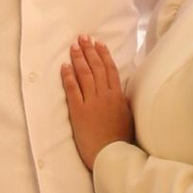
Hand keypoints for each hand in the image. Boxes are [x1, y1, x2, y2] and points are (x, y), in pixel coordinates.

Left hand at [59, 32, 135, 169]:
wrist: (110, 155)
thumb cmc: (120, 140)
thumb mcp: (128, 118)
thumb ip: (124, 103)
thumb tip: (122, 94)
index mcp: (118, 96)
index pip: (110, 70)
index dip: (104, 55)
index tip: (99, 44)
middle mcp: (105, 95)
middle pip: (97, 67)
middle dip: (89, 51)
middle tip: (83, 38)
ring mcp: (92, 102)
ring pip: (85, 75)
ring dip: (79, 59)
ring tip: (73, 46)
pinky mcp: (79, 111)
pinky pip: (73, 89)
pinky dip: (68, 76)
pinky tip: (64, 66)